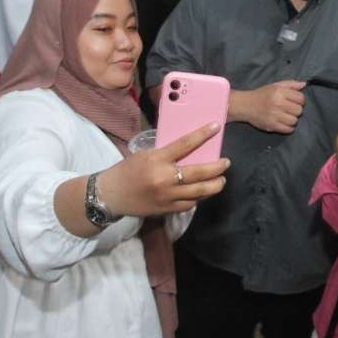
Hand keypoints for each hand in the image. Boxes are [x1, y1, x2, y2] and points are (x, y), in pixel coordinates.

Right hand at [100, 122, 228, 216]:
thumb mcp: (146, 154)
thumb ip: (167, 152)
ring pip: (199, 191)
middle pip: (199, 172)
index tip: (216, 127)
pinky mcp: (167, 209)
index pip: (185, 144)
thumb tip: (190, 148)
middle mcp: (164, 178)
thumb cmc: (128, 170)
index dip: (203, 135)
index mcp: (157, 159)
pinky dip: (200, 197)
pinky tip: (205, 191)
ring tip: (222, 180)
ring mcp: (167, 196)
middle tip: (226, 162)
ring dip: (214, 185)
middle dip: (217, 167)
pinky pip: (190, 204)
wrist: (111, 195)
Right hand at [235, 80, 305, 133]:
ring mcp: (274, 115)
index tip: (294, 101)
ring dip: (292, 119)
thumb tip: (304, 84)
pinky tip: (284, 123)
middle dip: (296, 110)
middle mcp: (277, 103)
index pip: (301, 98)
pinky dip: (288, 127)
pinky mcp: (271, 126)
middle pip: (299, 110)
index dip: (300, 100)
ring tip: (286, 116)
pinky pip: (288, 129)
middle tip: (290, 109)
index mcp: (279, 92)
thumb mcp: (275, 85)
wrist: (245, 105)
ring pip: (294, 121)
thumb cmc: (262, 94)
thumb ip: (290, 84)